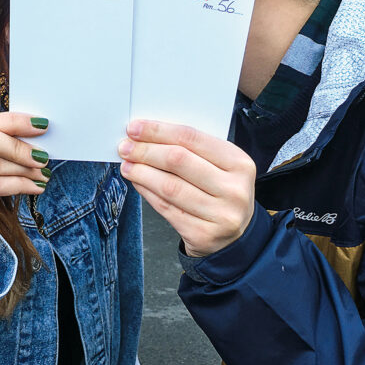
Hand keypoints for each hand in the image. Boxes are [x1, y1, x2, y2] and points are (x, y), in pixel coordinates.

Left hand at [118, 120, 255, 257]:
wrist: (237, 236)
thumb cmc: (223, 193)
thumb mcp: (221, 167)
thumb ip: (192, 150)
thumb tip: (148, 137)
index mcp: (239, 162)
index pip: (191, 138)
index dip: (158, 131)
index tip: (135, 128)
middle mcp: (233, 188)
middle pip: (178, 160)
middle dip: (145, 151)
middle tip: (126, 148)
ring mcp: (220, 214)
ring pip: (169, 186)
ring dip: (141, 173)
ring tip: (127, 166)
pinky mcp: (203, 234)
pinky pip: (166, 209)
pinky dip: (147, 193)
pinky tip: (138, 183)